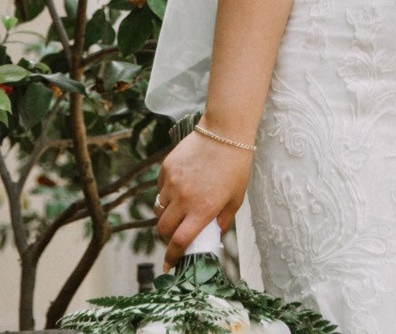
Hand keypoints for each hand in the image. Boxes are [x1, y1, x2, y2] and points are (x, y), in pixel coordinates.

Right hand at [155, 128, 254, 265]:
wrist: (225, 131)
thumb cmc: (236, 166)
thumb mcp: (236, 198)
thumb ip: (223, 220)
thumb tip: (213, 236)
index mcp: (202, 209)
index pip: (179, 241)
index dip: (172, 256)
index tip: (169, 265)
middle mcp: (184, 199)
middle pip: (163, 229)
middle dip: (167, 236)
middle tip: (176, 234)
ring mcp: (172, 183)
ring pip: (159, 208)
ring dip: (167, 214)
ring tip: (181, 207)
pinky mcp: (166, 168)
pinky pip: (160, 189)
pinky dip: (166, 193)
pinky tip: (181, 185)